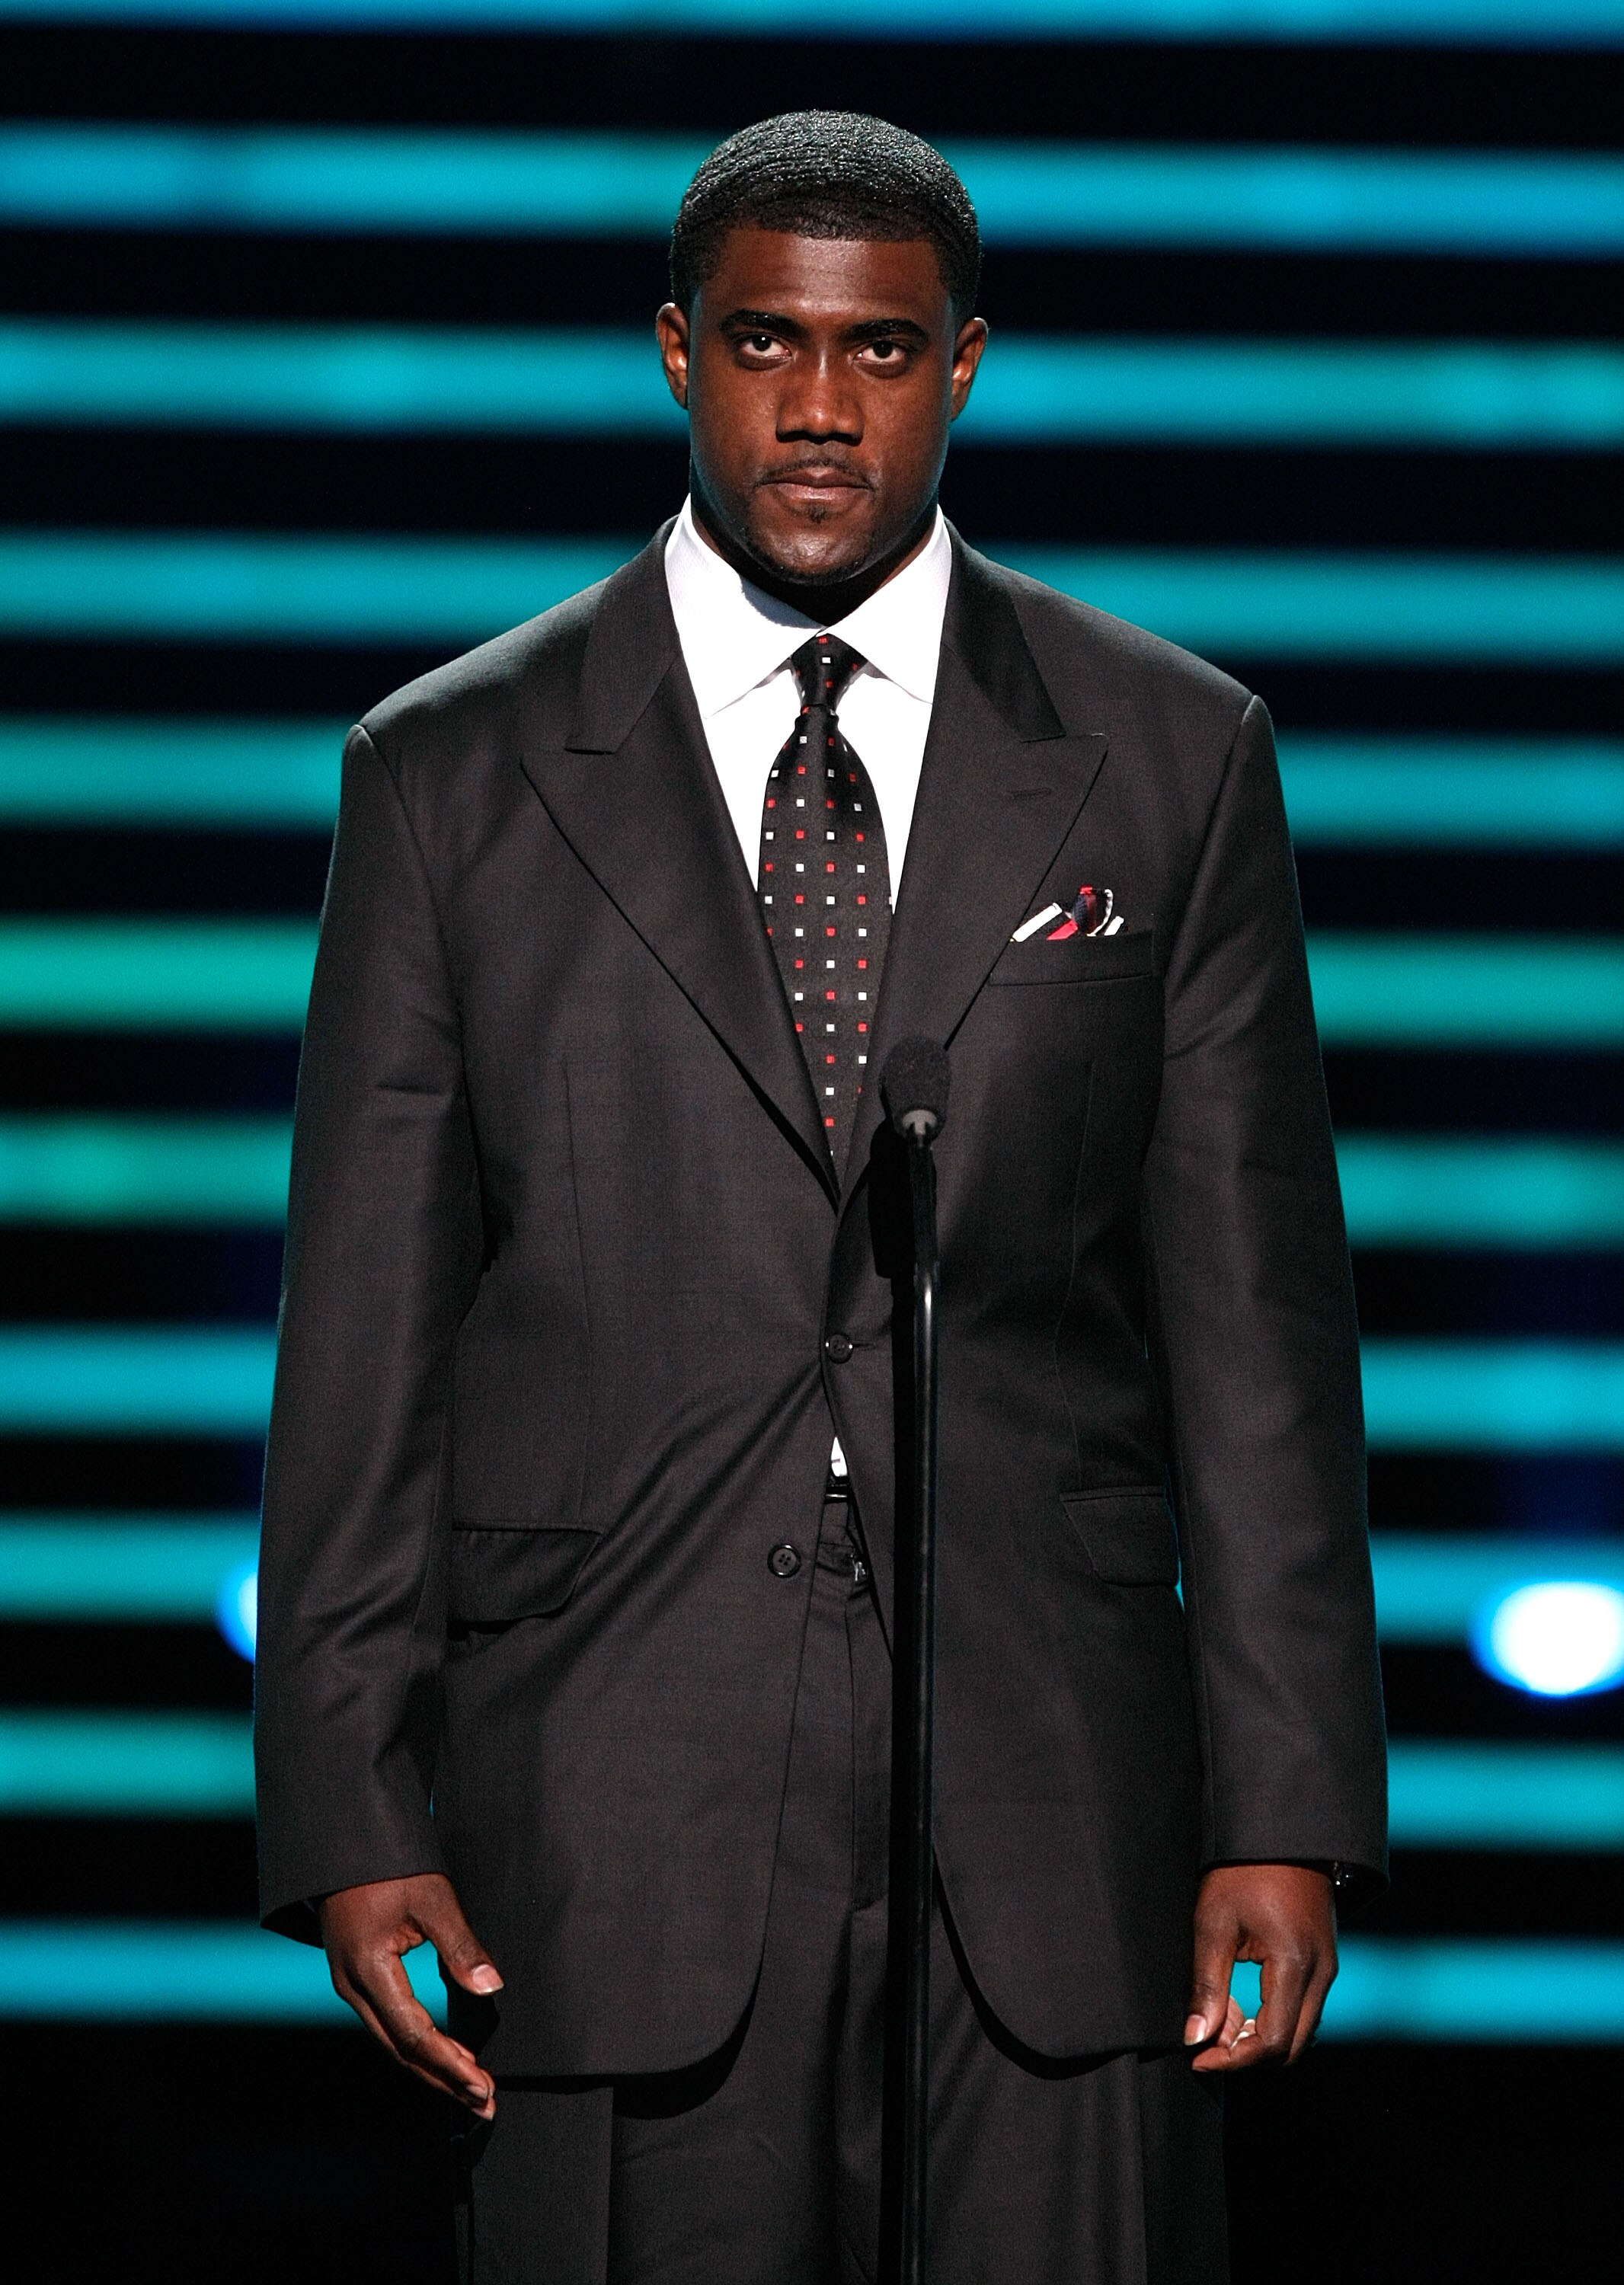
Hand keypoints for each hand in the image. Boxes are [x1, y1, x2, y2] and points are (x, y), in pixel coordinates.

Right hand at [319, 1872, 503, 2116]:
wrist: (345, 1842)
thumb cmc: (392, 1865)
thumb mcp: (432, 1898)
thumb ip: (460, 1946)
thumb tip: (492, 1987)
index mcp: (369, 1970)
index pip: (414, 2034)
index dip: (449, 2064)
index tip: (483, 2085)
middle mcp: (352, 1987)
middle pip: (400, 2050)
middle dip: (443, 2079)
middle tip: (485, 2103)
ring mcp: (350, 1984)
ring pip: (391, 2042)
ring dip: (431, 2067)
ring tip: (470, 2089)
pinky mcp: (356, 1977)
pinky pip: (387, 2024)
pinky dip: (417, 2045)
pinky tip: (444, 2054)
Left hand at [1183, 1863, 1335, 2072]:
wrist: (1280, 1831)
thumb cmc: (1241, 1871)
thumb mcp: (1214, 1922)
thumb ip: (1207, 1984)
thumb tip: (1194, 2038)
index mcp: (1296, 1964)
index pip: (1271, 2042)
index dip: (1233, 2060)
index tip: (1198, 2058)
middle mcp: (1322, 1973)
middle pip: (1291, 2048)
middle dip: (1247, 2055)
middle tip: (1206, 2040)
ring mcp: (1328, 1968)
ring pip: (1299, 2033)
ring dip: (1261, 2039)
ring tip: (1220, 2018)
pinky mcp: (1324, 1961)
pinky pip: (1304, 2011)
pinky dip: (1274, 2021)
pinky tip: (1242, 2005)